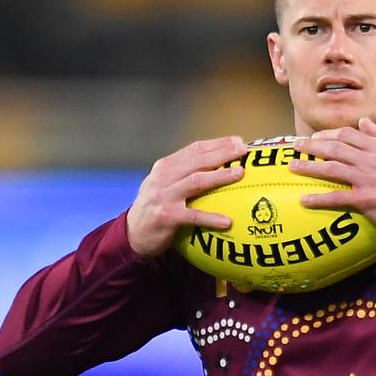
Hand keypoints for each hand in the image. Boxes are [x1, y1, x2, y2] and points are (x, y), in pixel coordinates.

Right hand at [126, 136, 247, 256]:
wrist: (132, 233)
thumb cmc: (158, 208)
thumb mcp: (166, 185)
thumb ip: (187, 174)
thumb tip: (223, 166)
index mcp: (166, 166)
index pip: (194, 149)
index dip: (217, 143)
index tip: (238, 141)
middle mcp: (163, 177)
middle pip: (197, 161)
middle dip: (222, 153)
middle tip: (243, 150)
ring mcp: (164, 196)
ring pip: (196, 181)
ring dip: (219, 176)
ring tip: (240, 173)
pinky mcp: (166, 217)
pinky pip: (193, 216)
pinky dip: (211, 218)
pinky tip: (228, 222)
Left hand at [292, 118, 375, 235]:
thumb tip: (364, 122)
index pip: (347, 134)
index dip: (328, 134)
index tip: (315, 136)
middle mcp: (369, 159)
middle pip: (334, 147)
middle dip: (312, 145)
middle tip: (295, 146)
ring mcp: (366, 179)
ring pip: (331, 168)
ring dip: (309, 167)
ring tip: (292, 167)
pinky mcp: (364, 199)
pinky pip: (336, 197)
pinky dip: (319, 199)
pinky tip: (304, 200)